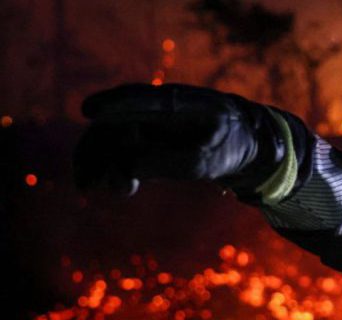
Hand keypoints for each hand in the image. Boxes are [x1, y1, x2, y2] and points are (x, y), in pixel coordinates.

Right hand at [73, 83, 279, 196]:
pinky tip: (107, 186)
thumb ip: (170, 162)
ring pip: (110, 137)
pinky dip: (108, 166)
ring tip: (90, 188)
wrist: (242, 142)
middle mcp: (155, 108)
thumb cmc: (229, 146)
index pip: (141, 98)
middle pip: (114, 122)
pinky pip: (117, 149)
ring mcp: (148, 121)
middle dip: (95, 149)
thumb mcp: (207, 160)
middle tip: (86, 181)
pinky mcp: (145, 138)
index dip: (114, 103)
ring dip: (97, 161)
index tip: (89, 111)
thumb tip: (126, 166)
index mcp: (178, 102)